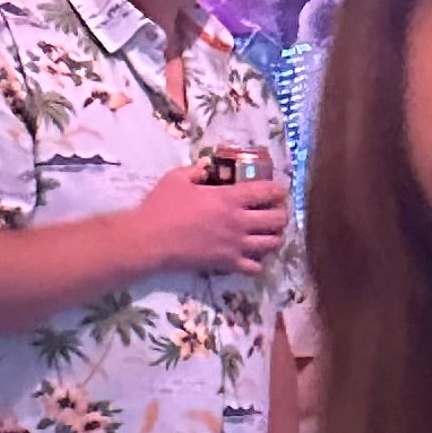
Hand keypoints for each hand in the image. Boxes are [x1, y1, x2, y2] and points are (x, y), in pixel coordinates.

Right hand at [131, 166, 290, 276]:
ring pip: (272, 244)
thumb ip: (196, 170)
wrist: (150, 240)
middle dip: (281, 214)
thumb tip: (208, 165)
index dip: (278, 189)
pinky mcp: (228, 264)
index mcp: (229, 198)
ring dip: (275, 237)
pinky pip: (256, 268)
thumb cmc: (161, 207)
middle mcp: (239, 222)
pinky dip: (259, 262)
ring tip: (269, 234)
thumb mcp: (177, 178)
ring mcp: (236, 245)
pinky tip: (253, 256)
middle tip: (276, 212)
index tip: (279, 190)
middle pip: (277, 219)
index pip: (266, 191)